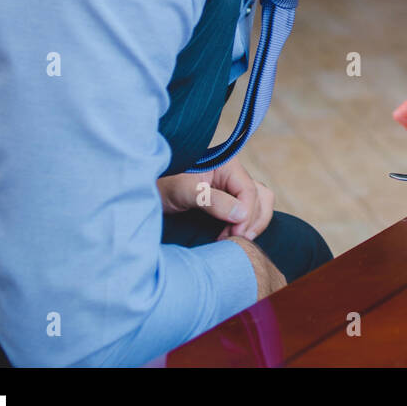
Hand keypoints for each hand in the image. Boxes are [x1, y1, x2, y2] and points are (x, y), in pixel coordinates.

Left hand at [157, 156, 274, 239]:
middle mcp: (234, 173)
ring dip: (252, 223)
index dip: (246, 215)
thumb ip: (213, 201)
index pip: (250, 191)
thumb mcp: (185, 192)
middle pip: (260, 198)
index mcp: (228, 164)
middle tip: (233, 241)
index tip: (234, 235)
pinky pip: (250, 209)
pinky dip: (247, 223)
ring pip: (260, 203)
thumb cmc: (163, 186)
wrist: (146, 191)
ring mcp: (233, 186)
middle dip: (251, 222)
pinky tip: (231, 235)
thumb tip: (242, 215)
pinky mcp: (229, 198)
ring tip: (233, 239)